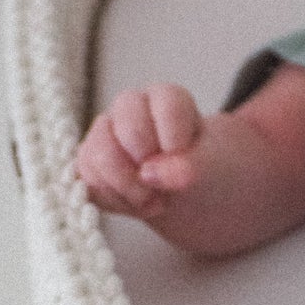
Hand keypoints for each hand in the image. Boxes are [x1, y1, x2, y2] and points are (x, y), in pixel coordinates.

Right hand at [76, 83, 205, 219]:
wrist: (197, 192)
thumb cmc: (209, 168)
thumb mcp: (216, 165)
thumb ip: (191, 165)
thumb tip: (150, 173)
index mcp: (167, 98)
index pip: (166, 107)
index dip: (175, 142)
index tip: (185, 163)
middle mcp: (130, 109)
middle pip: (128, 129)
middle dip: (150, 167)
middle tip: (170, 186)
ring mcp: (106, 134)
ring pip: (99, 155)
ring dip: (129, 188)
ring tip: (156, 202)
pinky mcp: (91, 163)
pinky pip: (88, 181)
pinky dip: (116, 201)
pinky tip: (139, 206)